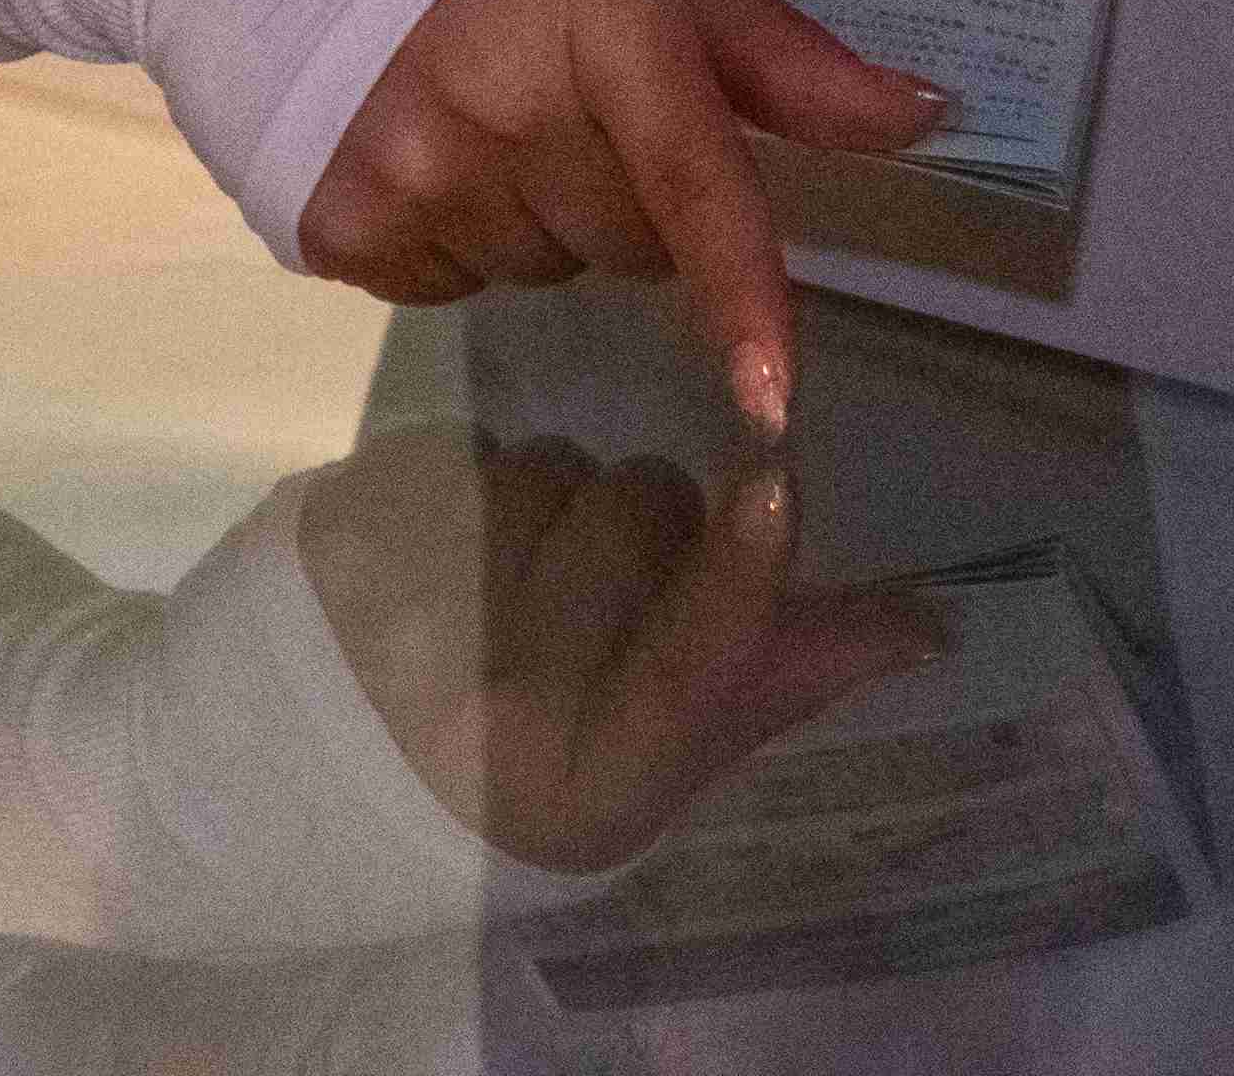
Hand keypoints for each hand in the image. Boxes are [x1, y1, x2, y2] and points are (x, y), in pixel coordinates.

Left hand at [287, 433, 951, 873]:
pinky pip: (471, 449)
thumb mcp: (649, 766)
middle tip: (599, 588)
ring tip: (509, 579)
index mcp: (592, 784)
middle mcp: (501, 712)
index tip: (778, 479)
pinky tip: (445, 556)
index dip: (740, 570)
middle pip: (641, 512)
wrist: (308, 778)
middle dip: (645, 521)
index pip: (687, 661)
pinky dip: (479, 485)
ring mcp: (412, 618)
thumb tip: (925, 621)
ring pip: (557, 464)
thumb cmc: (512, 780)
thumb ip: (773, 680)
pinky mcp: (354, 537)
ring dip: (556, 499)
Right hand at [293, 0, 947, 437]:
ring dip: (539, 215)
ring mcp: (411, 175)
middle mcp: (500, 106)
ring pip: (546, 271)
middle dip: (626, 191)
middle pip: (633, 243)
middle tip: (564, 93)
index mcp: (595, 15)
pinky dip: (455, 238)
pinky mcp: (339, 229)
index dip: (739, 294)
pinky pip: (452, 287)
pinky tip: (417, 147)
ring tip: (477, 107)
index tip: (774, 399)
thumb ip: (781, 54)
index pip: (690, 182)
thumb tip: (929, 118)